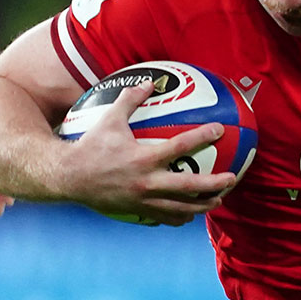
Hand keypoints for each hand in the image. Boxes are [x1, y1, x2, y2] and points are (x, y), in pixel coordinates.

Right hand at [62, 81, 237, 225]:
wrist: (68, 178)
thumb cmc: (90, 146)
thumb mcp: (109, 119)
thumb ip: (130, 100)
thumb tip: (150, 81)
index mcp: (143, 157)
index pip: (180, 146)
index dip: (202, 136)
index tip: (219, 129)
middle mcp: (146, 182)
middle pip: (189, 186)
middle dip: (214, 184)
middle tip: (232, 178)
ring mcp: (143, 200)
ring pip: (181, 208)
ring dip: (203, 205)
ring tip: (219, 200)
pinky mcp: (138, 212)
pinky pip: (165, 218)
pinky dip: (180, 217)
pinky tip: (190, 213)